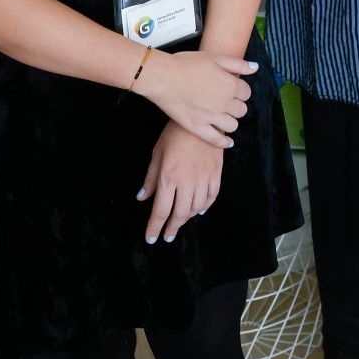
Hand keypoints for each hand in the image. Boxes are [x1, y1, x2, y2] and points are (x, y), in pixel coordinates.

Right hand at [132, 49, 254, 148]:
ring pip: (232, 125)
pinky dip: (224, 142)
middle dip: (236, 105)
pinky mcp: (197, 127)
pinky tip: (227, 142)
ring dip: (230, 121)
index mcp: (231, 86)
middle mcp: (224, 103)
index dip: (240, 90)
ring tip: (223, 117)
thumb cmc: (186, 64)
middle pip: (241, 110)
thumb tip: (255, 68)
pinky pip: (216, 140)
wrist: (162, 77)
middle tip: (226, 102)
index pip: (246, 93)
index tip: (232, 89)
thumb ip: (238, 64)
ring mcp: (211, 117)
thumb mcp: (215, 57)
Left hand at [138, 122, 223, 244]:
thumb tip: (142, 197)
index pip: (160, 210)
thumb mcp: (157, 154)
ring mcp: (203, 179)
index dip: (155, 227)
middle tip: (168, 235)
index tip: (151, 238)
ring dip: (187, 218)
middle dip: (172, 227)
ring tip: (180, 221)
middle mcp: (186, 183)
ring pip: (196, 208)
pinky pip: (211, 196)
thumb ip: (151, 179)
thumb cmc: (175, 134)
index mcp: (168, 178)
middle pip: (180, 213)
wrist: (202, 120)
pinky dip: (205, 206)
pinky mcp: (216, 174)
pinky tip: (199, 210)